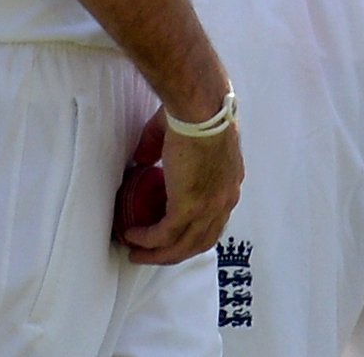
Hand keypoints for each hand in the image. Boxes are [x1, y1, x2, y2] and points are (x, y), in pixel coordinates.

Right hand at [122, 106, 242, 264]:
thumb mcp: (182, 137)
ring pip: (182, 246)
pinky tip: (133, 235)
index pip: (215, 220)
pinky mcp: (189, 208)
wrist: (201, 110)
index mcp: (230, 184)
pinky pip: (164, 235)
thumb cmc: (196, 113)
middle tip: (151, 252)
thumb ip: (161, 149)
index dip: (193, 232)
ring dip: (158, 254)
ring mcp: (209, 207)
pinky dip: (147, 240)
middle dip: (174, 252)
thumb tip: (143, 159)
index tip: (171, 236)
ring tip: (136, 253)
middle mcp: (225, 200)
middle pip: (200, 241)